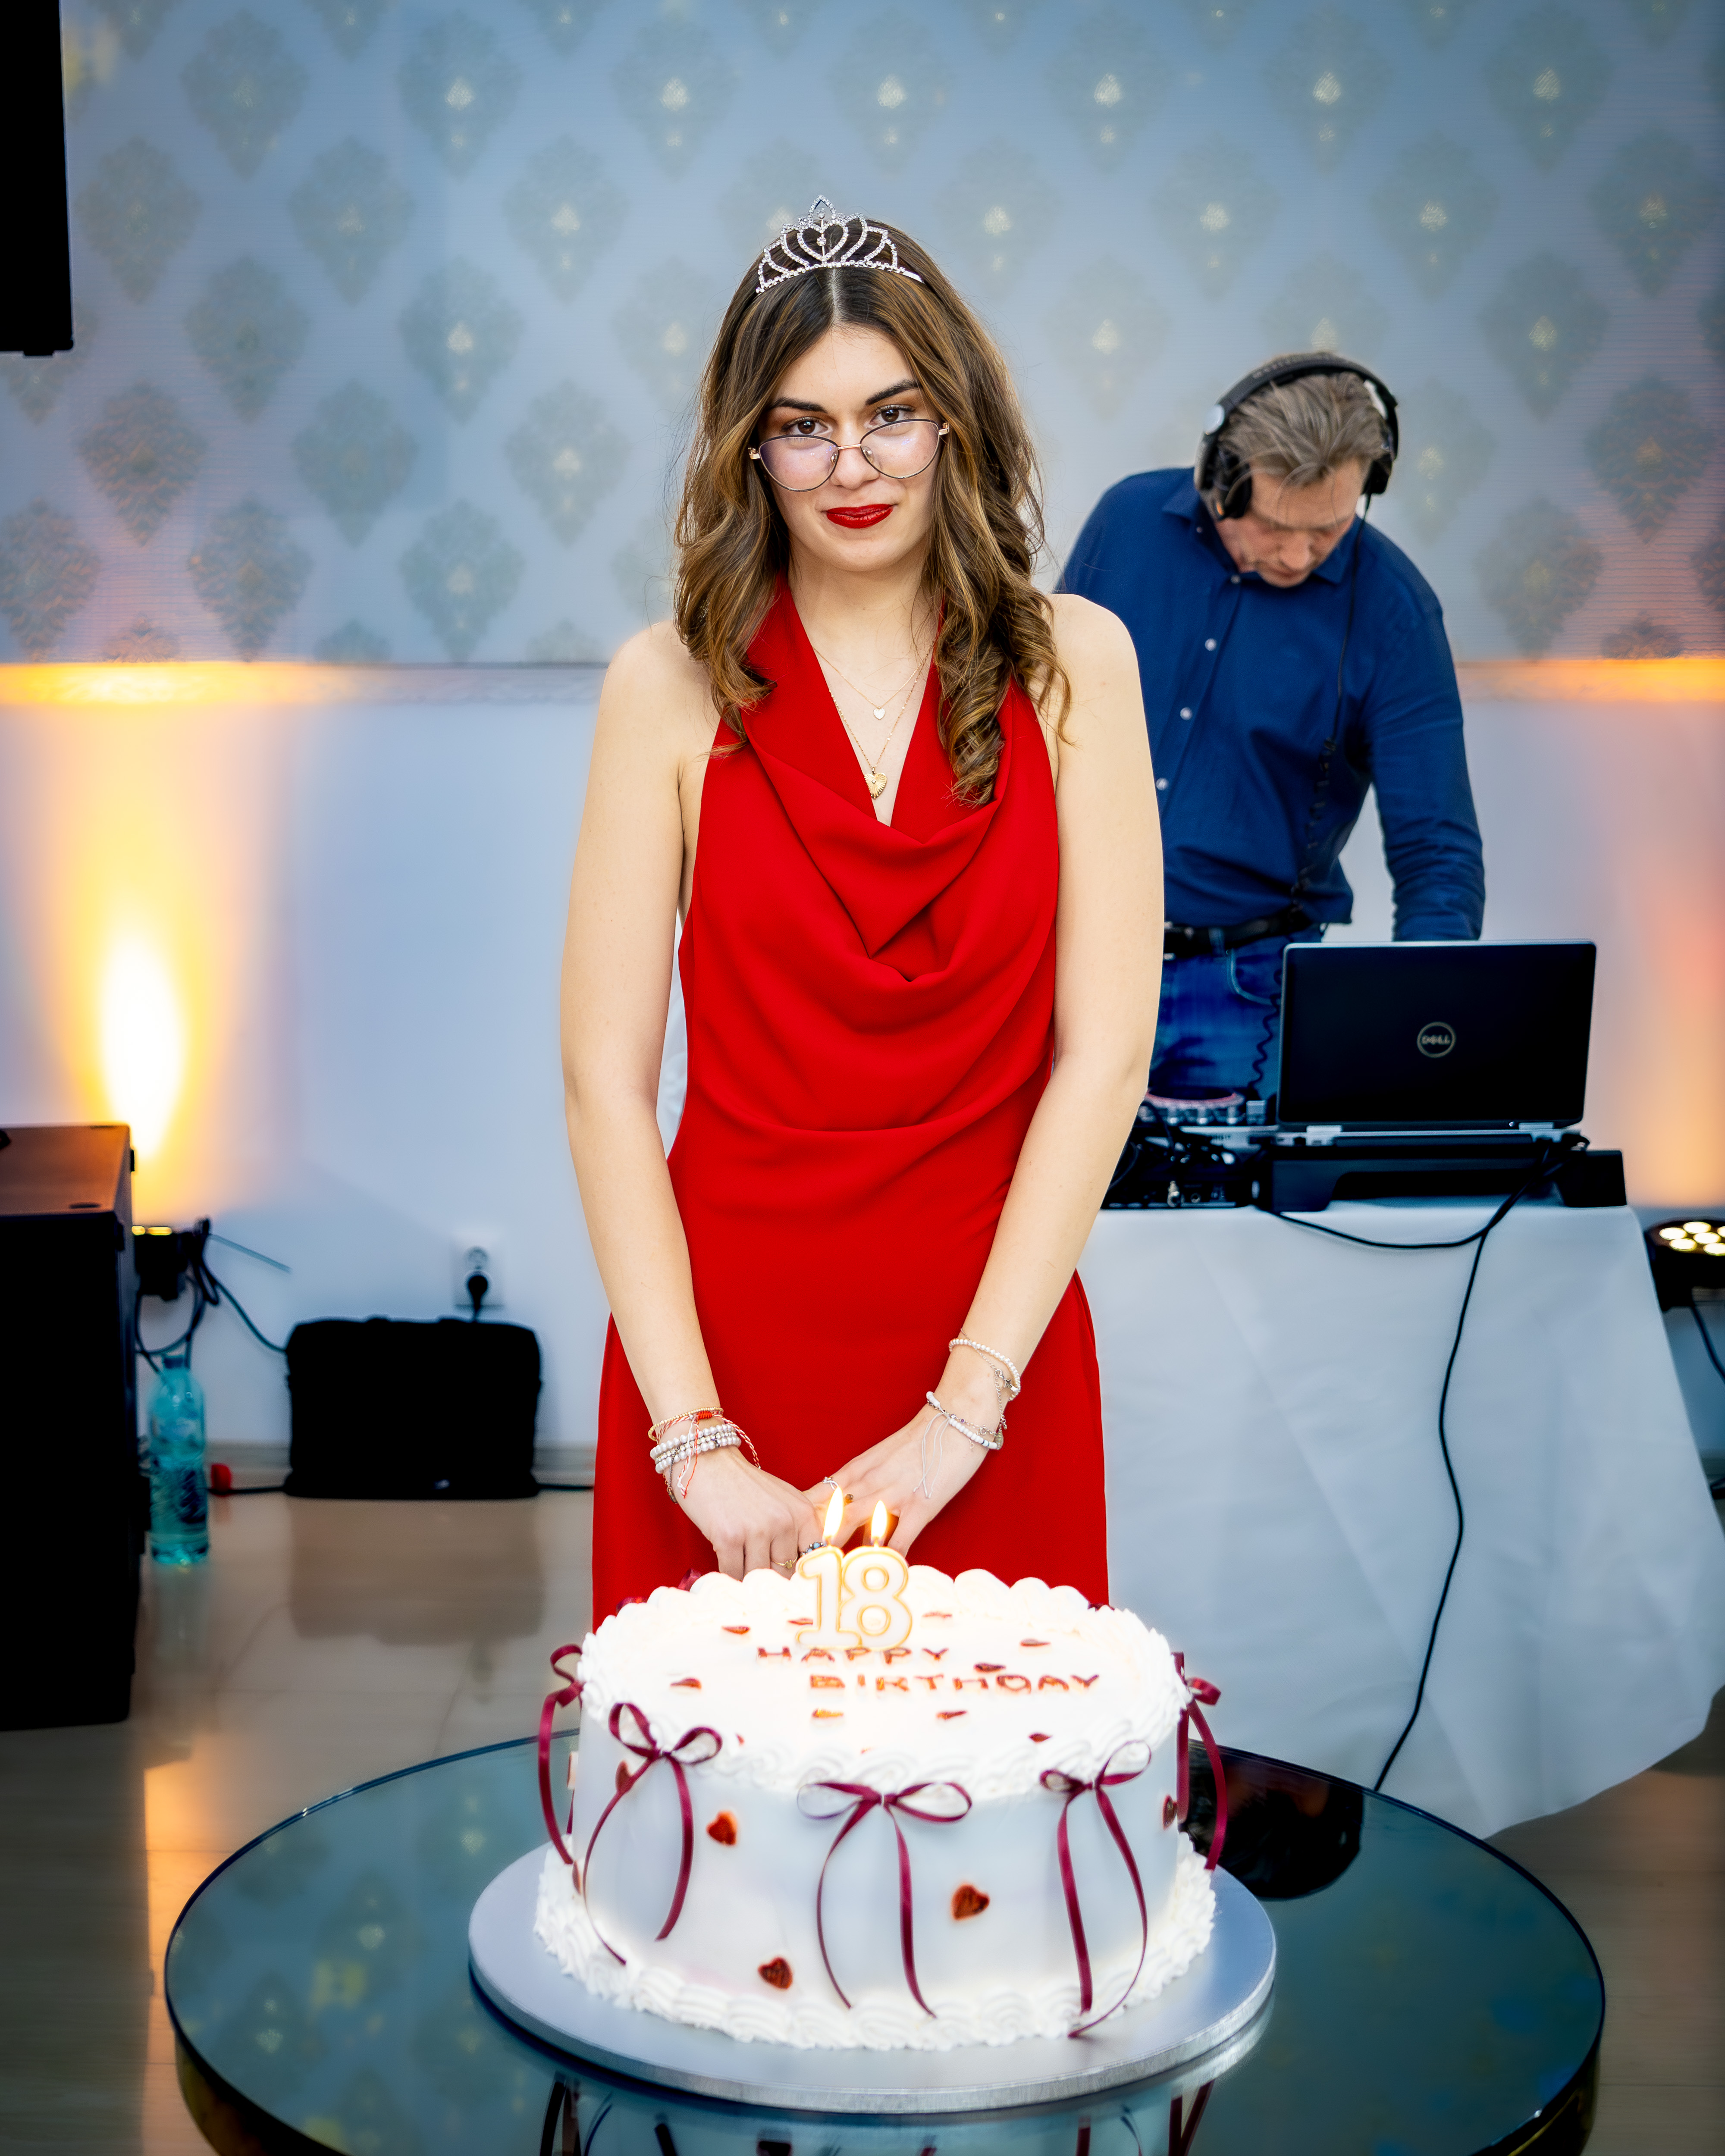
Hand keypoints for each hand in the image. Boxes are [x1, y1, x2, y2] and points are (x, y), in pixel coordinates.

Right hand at [677, 1447, 820, 1580]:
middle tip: (757, 1571)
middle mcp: (784, 1521)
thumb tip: (801, 1571)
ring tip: (740, 1562)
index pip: (812, 1558)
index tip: (787, 1576)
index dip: (799, 1572)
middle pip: (783, 1572)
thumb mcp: (783, 1501)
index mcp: (802, 1512)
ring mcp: (756, 1530)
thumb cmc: (744, 1484)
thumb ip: (796, 1531)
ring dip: (746, 1575)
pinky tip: (726, 1560)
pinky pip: (733, 1573)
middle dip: (769, 1575)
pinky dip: (728, 1573)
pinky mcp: (729, 1537)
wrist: (708, 1461)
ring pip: (757, 1575)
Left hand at [807, 1367, 1003, 1558]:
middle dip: (813, 1539)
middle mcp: (870, 1481)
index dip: (804, 1520)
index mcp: (858, 1468)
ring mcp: (894, 1494)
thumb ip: (862, 1480)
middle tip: (803, 1565)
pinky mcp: (920, 1506)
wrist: (955, 1419)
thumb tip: (846, 1509)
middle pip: (830, 1512)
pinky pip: (898, 1540)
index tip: (792, 1541)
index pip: (820, 1496)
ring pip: (854, 1523)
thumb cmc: (920, 1439)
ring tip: (827, 1573)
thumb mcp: (882, 1456)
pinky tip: (880, 1573)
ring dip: (839, 1548)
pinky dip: (888, 1559)